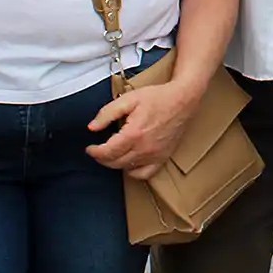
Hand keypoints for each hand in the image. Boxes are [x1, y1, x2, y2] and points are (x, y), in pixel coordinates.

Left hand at [87, 80, 202, 180]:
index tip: (90, 148)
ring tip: (112, 153)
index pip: (107, 152)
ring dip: (115, 163)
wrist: (183, 99)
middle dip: (102, 158)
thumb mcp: (129, 99)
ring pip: (127, 169)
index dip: (94, 152)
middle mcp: (144, 148)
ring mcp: (154, 155)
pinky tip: (129, 162)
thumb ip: (107, 113)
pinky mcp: (163, 158)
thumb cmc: (157, 97)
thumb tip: (92, 127)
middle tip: (98, 150)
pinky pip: (144, 174)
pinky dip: (133, 172)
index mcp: (133, 134)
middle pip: (114, 162)